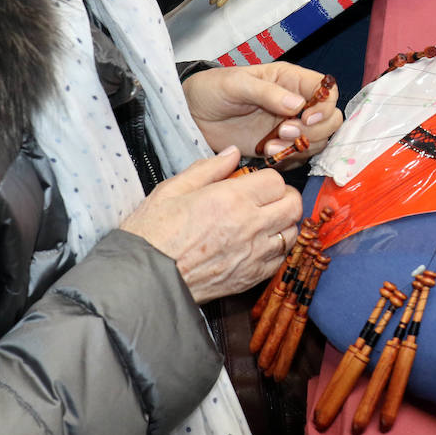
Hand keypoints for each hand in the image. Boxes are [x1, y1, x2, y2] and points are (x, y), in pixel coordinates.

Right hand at [120, 147, 301, 302]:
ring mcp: (252, 255)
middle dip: (284, 197)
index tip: (256, 182)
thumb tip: (232, 153)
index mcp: (230, 200)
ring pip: (291, 233)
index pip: (275, 181)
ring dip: (283, 223)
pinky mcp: (250, 278)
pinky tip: (258, 244)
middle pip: (293, 205)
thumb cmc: (152, 234)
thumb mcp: (172, 189)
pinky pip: (280, 260)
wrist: (142, 280)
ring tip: (264, 221)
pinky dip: (276, 250)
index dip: (267, 179)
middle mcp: (248, 227)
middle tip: (268, 198)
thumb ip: (208, 169)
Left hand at [183, 62, 342, 162]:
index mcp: (290, 81)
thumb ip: (267, 92)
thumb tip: (297, 104)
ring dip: (299, 148)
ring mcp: (288, 127)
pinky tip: (266, 154)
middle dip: (314, 131)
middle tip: (285, 133)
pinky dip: (288, 160)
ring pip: (317, 141)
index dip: (324, 106)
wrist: (192, 114)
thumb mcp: (237, 83)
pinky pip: (298, 157)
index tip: (306, 117)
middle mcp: (295, 104)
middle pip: (330, 120)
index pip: (327, 91)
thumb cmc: (213, 88)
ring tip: (270, 146)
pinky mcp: (278, 147)